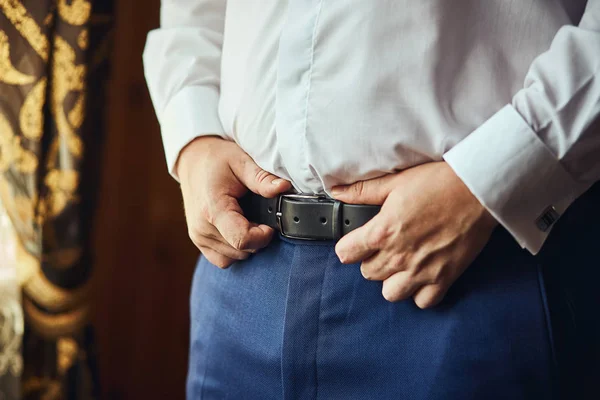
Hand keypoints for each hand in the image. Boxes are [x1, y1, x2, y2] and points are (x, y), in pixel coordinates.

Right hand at [177, 136, 291, 267]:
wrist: (192, 159)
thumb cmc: (216, 159)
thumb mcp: (241, 161)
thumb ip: (262, 178)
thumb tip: (284, 187)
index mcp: (213, 209)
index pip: (242, 240)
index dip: (263, 236)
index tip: (270, 225)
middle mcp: (202, 228)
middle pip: (241, 250)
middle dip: (257, 238)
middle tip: (260, 216)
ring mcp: (198, 237)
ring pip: (234, 257)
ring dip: (247, 245)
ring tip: (248, 220)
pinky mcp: (198, 241)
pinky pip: (223, 259)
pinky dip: (235, 250)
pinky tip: (239, 230)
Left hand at [331, 162, 497, 308]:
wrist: (478, 190)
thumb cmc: (439, 182)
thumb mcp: (396, 182)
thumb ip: (363, 191)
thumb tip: (337, 191)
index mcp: (382, 231)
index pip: (346, 253)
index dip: (349, 247)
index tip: (355, 243)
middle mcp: (399, 256)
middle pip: (367, 274)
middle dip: (371, 261)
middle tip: (384, 247)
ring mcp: (422, 270)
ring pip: (390, 293)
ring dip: (392, 280)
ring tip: (401, 264)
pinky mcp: (444, 278)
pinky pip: (423, 302)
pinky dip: (420, 293)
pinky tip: (422, 276)